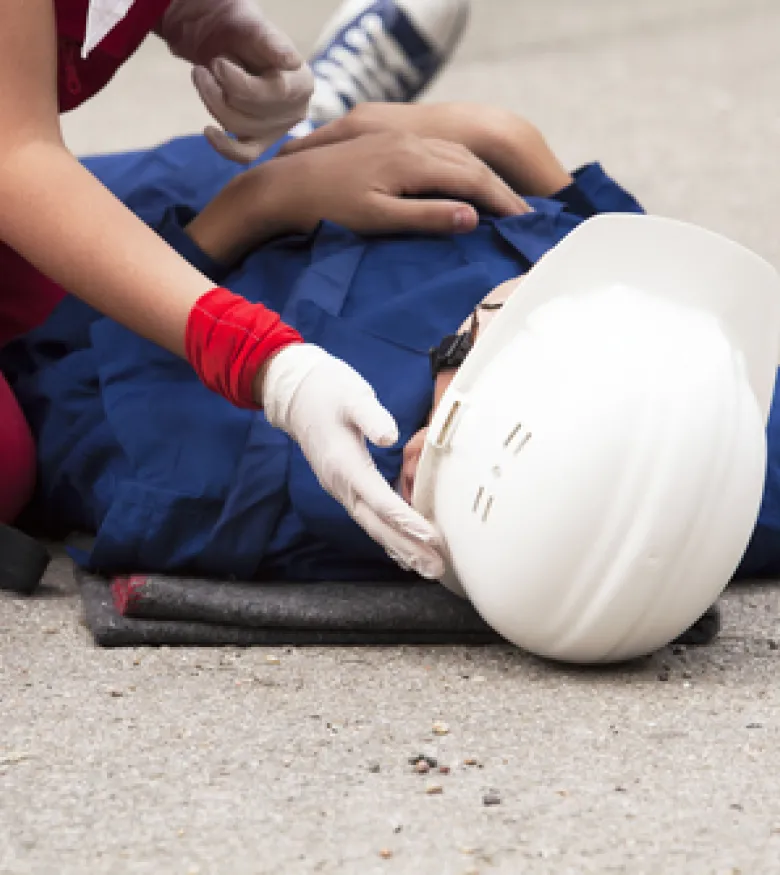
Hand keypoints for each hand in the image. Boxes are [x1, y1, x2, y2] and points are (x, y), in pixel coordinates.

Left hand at [159, 0, 313, 162]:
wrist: (228, 44)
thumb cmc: (244, 34)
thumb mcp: (255, 28)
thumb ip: (272, 42)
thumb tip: (291, 61)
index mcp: (302, 82)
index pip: (276, 92)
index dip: (240, 81)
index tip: (217, 62)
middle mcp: (295, 110)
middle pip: (253, 112)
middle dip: (221, 87)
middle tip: (210, 63)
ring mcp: (276, 129)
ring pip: (238, 126)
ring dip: (211, 99)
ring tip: (202, 75)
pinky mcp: (258, 143)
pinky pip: (243, 155)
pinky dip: (223, 146)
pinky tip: (208, 131)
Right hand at [259, 344, 444, 578]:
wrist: (297, 393)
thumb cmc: (329, 391)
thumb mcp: (352, 396)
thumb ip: (371, 416)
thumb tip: (389, 436)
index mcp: (344, 464)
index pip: (379, 499)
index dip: (405, 520)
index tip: (431, 537)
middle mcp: (341, 484)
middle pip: (377, 524)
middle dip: (407, 548)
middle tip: (436, 568)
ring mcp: (341, 488)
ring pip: (373, 526)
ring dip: (400, 549)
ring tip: (427, 569)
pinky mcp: (346, 486)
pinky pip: (368, 519)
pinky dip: (387, 538)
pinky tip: (402, 553)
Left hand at [281, 103, 572, 196]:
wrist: (284, 183)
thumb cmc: (327, 207)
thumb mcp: (378, 219)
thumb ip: (426, 217)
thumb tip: (472, 218)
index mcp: (412, 161)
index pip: (472, 179)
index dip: (501, 201)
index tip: (523, 224)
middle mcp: (410, 143)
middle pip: (469, 162)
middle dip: (499, 189)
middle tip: (523, 216)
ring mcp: (399, 140)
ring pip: (455, 153)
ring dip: (482, 175)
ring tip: (501, 201)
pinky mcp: (387, 143)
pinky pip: (437, 150)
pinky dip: (460, 166)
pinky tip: (461, 180)